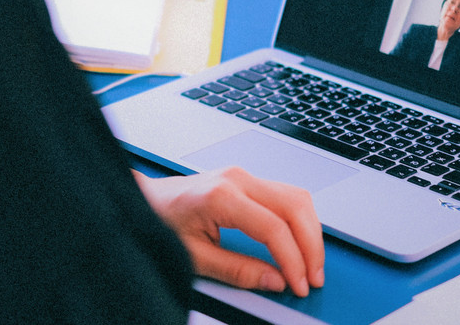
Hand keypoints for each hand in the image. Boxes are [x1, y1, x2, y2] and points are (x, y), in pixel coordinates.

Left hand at [133, 167, 323, 296]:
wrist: (146, 199)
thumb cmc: (162, 221)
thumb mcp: (195, 256)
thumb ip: (237, 270)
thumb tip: (275, 280)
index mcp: (221, 196)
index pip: (274, 227)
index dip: (293, 260)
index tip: (299, 283)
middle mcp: (237, 178)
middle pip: (294, 207)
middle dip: (311, 246)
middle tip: (313, 277)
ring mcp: (243, 175)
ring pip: (296, 197)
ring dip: (310, 231)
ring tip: (310, 264)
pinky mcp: (246, 179)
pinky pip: (286, 195)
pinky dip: (299, 220)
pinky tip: (300, 243)